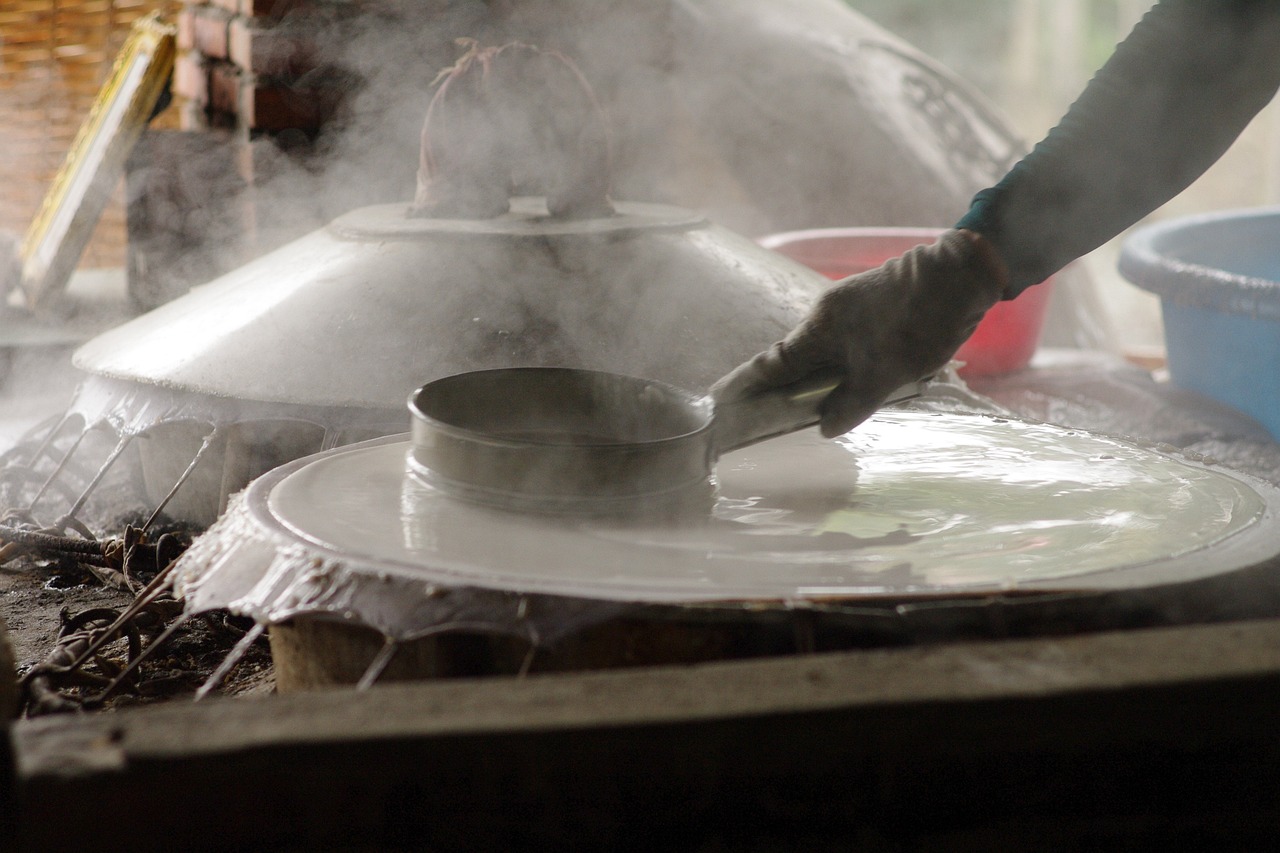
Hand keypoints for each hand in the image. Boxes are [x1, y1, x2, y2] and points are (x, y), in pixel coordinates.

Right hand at [712, 229, 1007, 436]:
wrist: (962, 273)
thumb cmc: (918, 323)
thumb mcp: (884, 375)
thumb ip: (851, 404)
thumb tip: (825, 427)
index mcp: (819, 327)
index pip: (772, 363)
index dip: (748, 385)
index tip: (723, 399)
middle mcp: (827, 312)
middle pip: (798, 357)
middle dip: (789, 387)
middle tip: (780, 416)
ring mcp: (851, 305)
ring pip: (827, 350)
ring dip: (826, 376)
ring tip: (829, 404)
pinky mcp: (874, 303)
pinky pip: (849, 341)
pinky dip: (848, 363)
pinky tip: (865, 379)